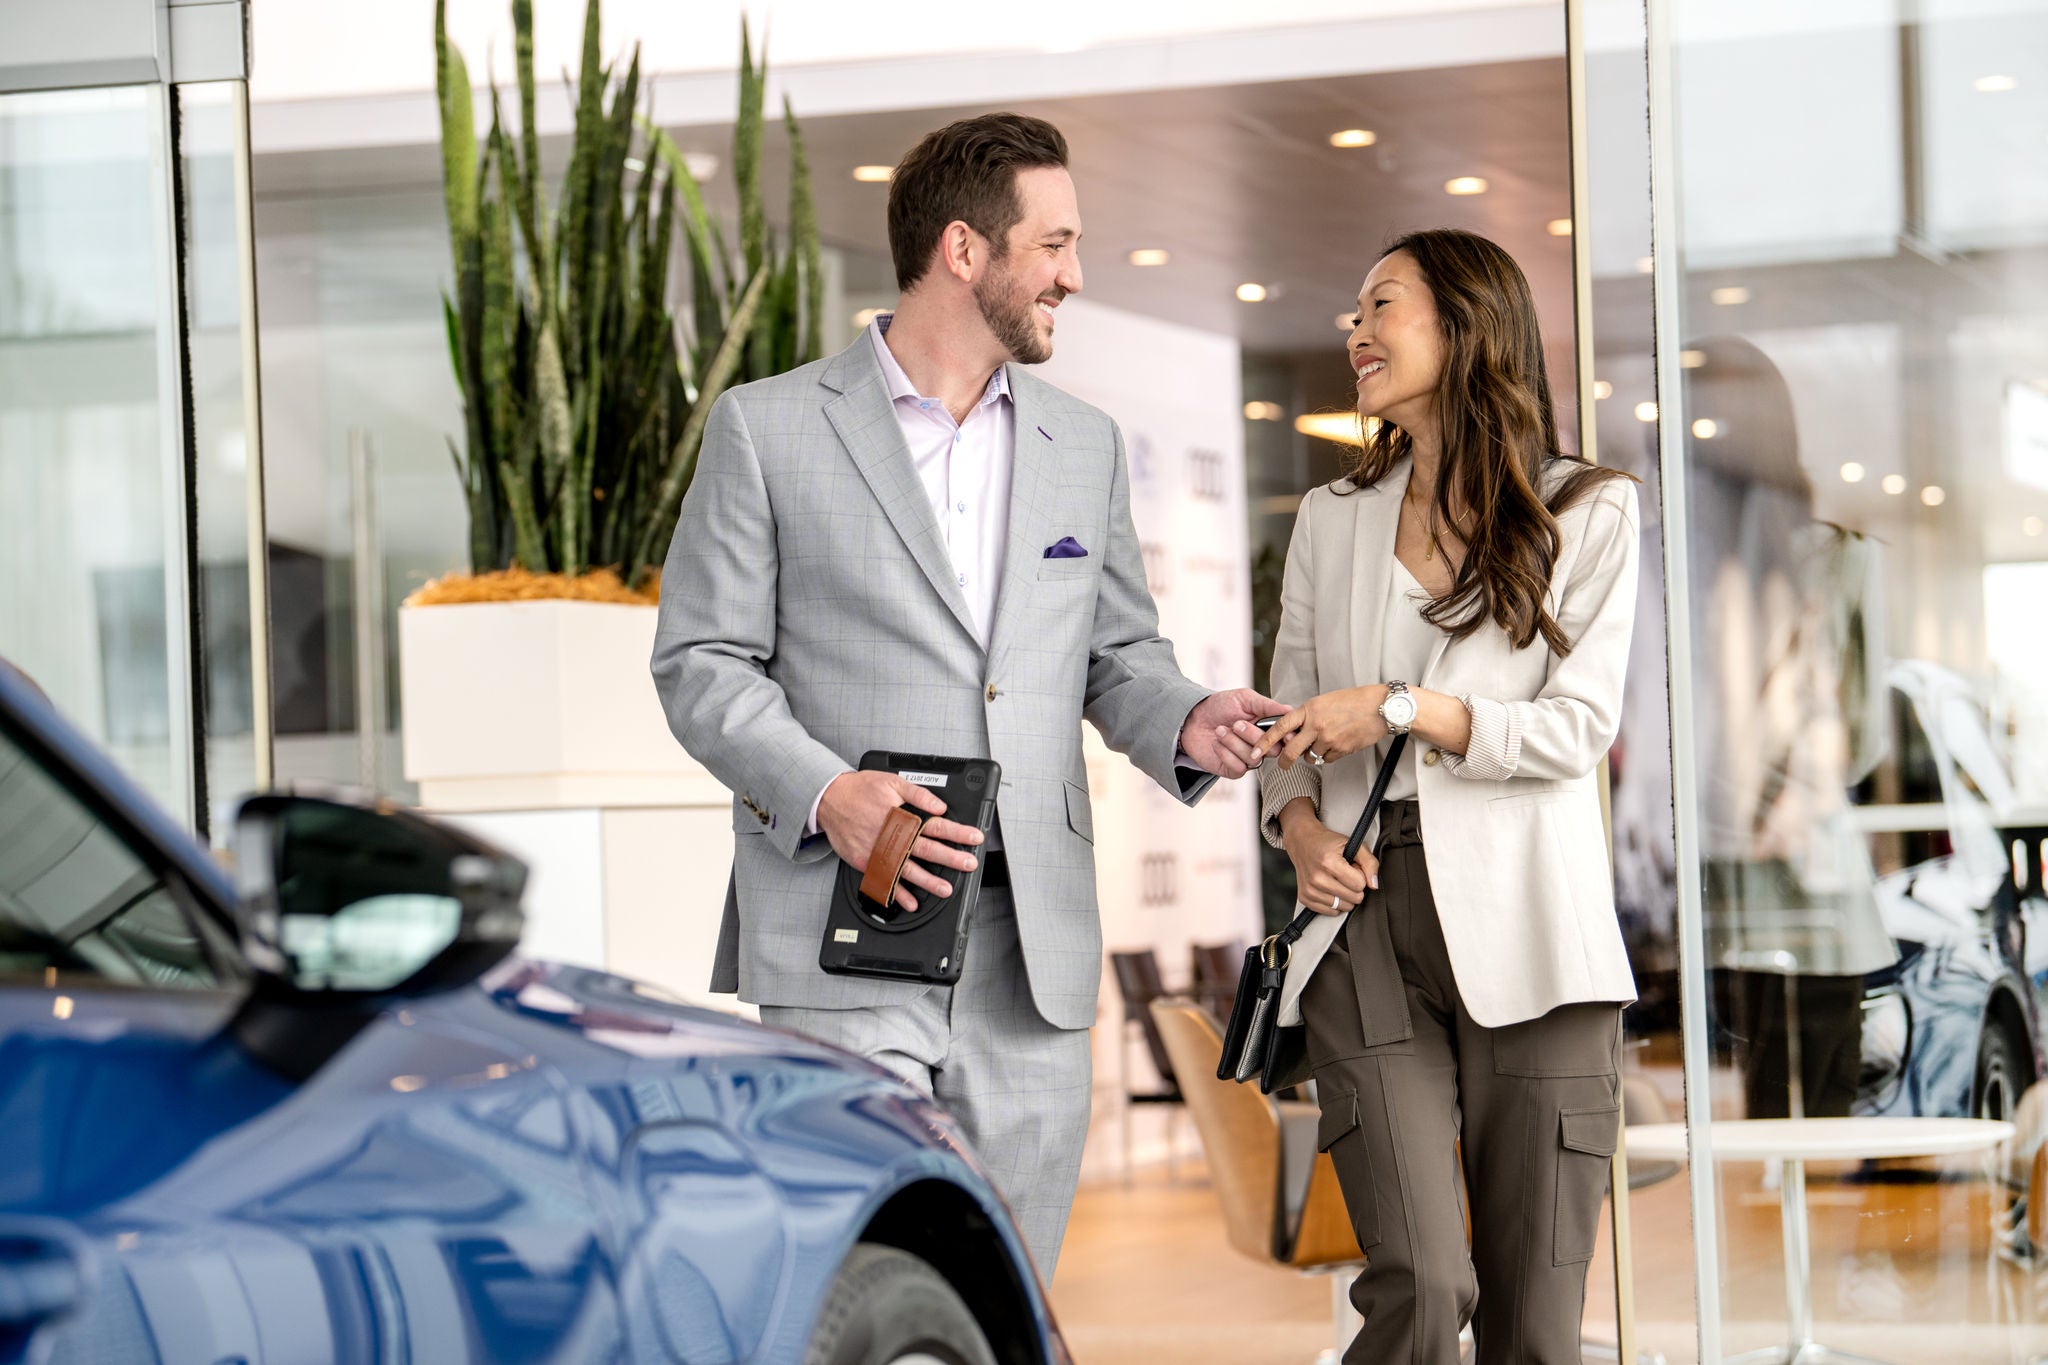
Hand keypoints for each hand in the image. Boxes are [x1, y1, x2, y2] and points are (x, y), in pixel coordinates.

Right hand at [817, 771, 984, 913]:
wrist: (829, 799)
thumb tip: (940, 806)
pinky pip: (884, 880)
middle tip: (968, 865)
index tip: (974, 838)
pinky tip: (911, 902)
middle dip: (950, 858)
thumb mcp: (892, 782)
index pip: (936, 825)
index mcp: (902, 816)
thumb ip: (918, 794)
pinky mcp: (865, 861)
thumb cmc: (860, 789)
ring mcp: (878, 851)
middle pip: (927, 849)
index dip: (957, 832)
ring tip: (945, 889)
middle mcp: (892, 835)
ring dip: (928, 881)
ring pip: (907, 869)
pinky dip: (897, 893)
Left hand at [1179, 688, 1290, 777]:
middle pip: (1272, 749)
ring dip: (1234, 742)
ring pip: (1254, 758)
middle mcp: (1261, 744)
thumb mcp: (1244, 699)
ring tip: (1220, 730)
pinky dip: (1226, 754)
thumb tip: (1290, 709)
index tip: (1284, 732)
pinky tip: (1215, 743)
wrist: (1191, 718)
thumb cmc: (1219, 705)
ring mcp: (1247, 758)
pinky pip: (1239, 768)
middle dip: (1253, 736)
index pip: (1286, 736)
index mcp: (1267, 727)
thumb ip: (1267, 705)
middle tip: (1236, 724)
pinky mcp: (1233, 769)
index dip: (1286, 735)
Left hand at [1252, 686, 1388, 770]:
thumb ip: (1307, 716)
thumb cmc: (1352, 701)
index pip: (1280, 727)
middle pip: (1291, 751)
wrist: (1380, 707)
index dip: (1265, 741)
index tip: (1255, 751)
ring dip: (1312, 755)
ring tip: (1325, 742)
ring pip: (1311, 757)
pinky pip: (1328, 759)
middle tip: (1282, 764)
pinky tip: (1339, 742)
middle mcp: (1316, 725)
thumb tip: (1292, 732)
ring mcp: (1329, 739)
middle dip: (1283, 761)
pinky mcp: (1341, 750)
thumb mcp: (1323, 702)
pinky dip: (1329, 755)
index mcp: (1309, 710)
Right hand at [1280, 803, 1379, 914]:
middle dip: (1354, 887)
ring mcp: (1309, 889)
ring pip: (1343, 907)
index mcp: (1329, 862)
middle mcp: (1317, 878)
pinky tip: (1331, 889)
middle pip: (1353, 898)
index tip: (1352, 867)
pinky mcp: (1304, 898)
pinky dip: (1335, 904)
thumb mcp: (1353, 844)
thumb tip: (1374, 885)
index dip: (1360, 876)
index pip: (1359, 884)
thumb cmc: (1328, 843)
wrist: (1302, 842)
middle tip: (1345, 874)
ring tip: (1337, 880)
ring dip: (1345, 896)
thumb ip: (1369, 863)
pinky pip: (1330, 912)